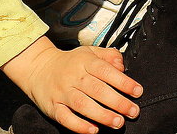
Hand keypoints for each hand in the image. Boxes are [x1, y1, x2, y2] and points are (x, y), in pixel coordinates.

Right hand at [2, 36, 142, 132]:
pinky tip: (93, 130)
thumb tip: (121, 66)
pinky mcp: (53, 107)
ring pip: (82, 105)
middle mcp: (74, 77)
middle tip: (132, 111)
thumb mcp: (89, 52)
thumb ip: (108, 56)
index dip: (123, 82)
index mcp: (85, 62)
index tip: (137, 91)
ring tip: (118, 122)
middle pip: (97, 89)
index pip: (106, 71)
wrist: (38, 68)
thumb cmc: (70, 62)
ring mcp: (62, 93)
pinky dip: (79, 126)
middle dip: (117, 102)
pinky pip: (65, 118)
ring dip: (102, 115)